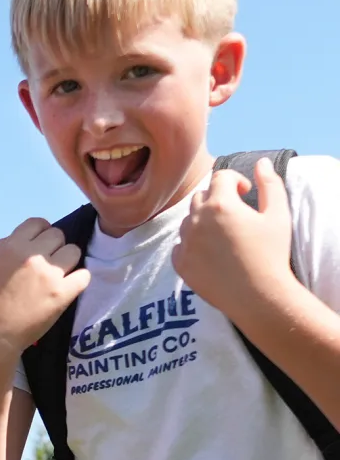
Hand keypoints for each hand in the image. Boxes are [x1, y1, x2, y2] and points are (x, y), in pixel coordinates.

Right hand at [0, 218, 89, 354]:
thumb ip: (10, 248)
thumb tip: (29, 239)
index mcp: (11, 246)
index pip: (38, 223)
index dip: (42, 234)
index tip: (41, 248)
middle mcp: (32, 255)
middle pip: (58, 235)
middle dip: (55, 248)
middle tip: (49, 265)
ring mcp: (49, 274)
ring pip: (74, 251)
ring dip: (68, 262)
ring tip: (59, 277)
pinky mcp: (63, 292)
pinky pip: (84, 275)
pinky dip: (79, 280)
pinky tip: (69, 288)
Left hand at [174, 160, 294, 324]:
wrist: (258, 297)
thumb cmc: (271, 254)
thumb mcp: (278, 214)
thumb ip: (270, 184)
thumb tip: (261, 162)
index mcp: (221, 204)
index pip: (220, 177)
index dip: (235, 181)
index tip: (246, 193)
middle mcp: (197, 220)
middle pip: (201, 196)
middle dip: (217, 199)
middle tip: (235, 215)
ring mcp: (185, 243)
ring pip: (188, 220)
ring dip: (203, 221)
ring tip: (223, 235)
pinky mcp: (181, 264)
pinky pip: (179, 245)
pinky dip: (191, 244)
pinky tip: (210, 253)